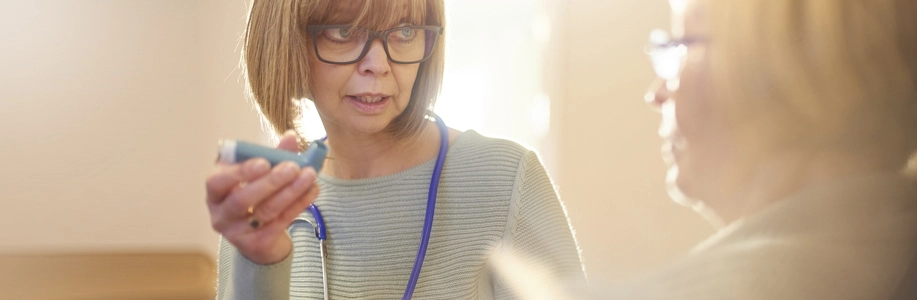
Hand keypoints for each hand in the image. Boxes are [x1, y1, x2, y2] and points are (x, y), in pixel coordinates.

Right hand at [205, 131, 319, 264]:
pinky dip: (298, 204)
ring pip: (265, 211)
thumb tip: (291, 136)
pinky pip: (280, 222)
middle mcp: (220, 214)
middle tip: (294, 167)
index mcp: (216, 191)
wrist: (260, 238)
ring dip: (291, 191)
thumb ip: (273, 156)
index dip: (240, 172)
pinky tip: (313, 190)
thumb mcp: (259, 175)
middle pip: (242, 199)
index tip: (264, 162)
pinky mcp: (256, 244)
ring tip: (310, 175)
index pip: (218, 182)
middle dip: (270, 181)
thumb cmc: (256, 198)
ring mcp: (236, 232)